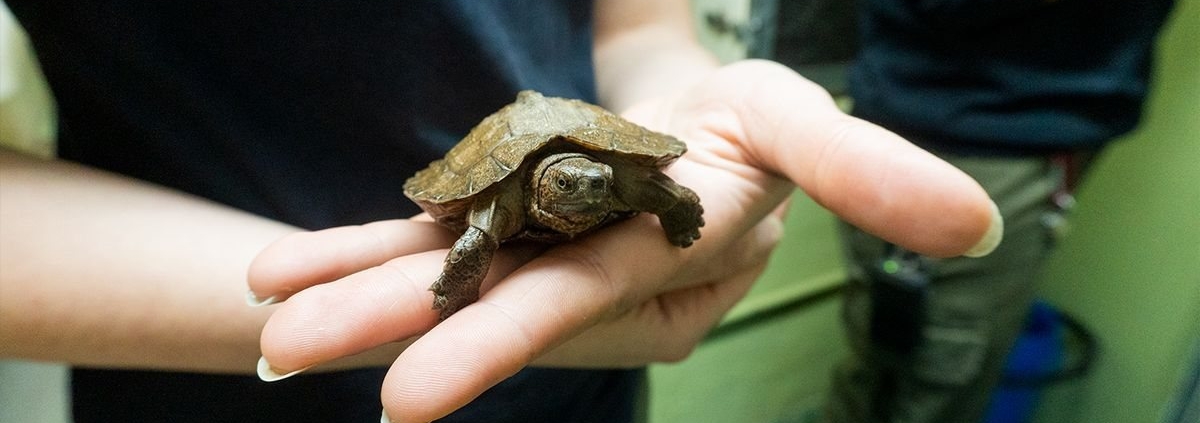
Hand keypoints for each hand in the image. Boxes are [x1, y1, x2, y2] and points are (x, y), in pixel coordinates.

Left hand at [249, 60, 999, 422]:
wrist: (702, 121)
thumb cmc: (755, 127)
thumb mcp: (805, 123)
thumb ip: (869, 170)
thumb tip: (974, 224)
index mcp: (667, 251)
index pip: (588, 295)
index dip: (503, 338)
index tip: (406, 397)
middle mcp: (599, 264)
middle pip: (496, 298)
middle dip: (394, 330)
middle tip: (290, 359)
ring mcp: (546, 244)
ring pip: (452, 272)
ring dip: (357, 292)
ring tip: (268, 321)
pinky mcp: (512, 215)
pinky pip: (435, 234)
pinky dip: (362, 246)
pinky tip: (283, 272)